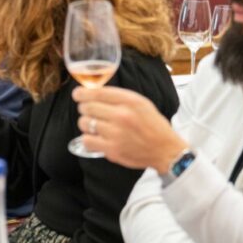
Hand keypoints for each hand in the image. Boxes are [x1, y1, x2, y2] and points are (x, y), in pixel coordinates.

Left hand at [73, 86, 187, 172]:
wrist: (165, 150)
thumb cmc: (152, 125)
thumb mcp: (141, 103)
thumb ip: (118, 97)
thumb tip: (93, 92)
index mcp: (130, 101)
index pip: (98, 92)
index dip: (82, 93)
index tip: (78, 94)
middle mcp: (122, 115)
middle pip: (87, 107)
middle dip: (85, 108)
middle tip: (90, 112)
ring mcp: (116, 133)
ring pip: (84, 123)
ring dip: (86, 123)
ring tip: (95, 125)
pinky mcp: (112, 150)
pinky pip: (87, 140)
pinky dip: (88, 139)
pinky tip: (96, 138)